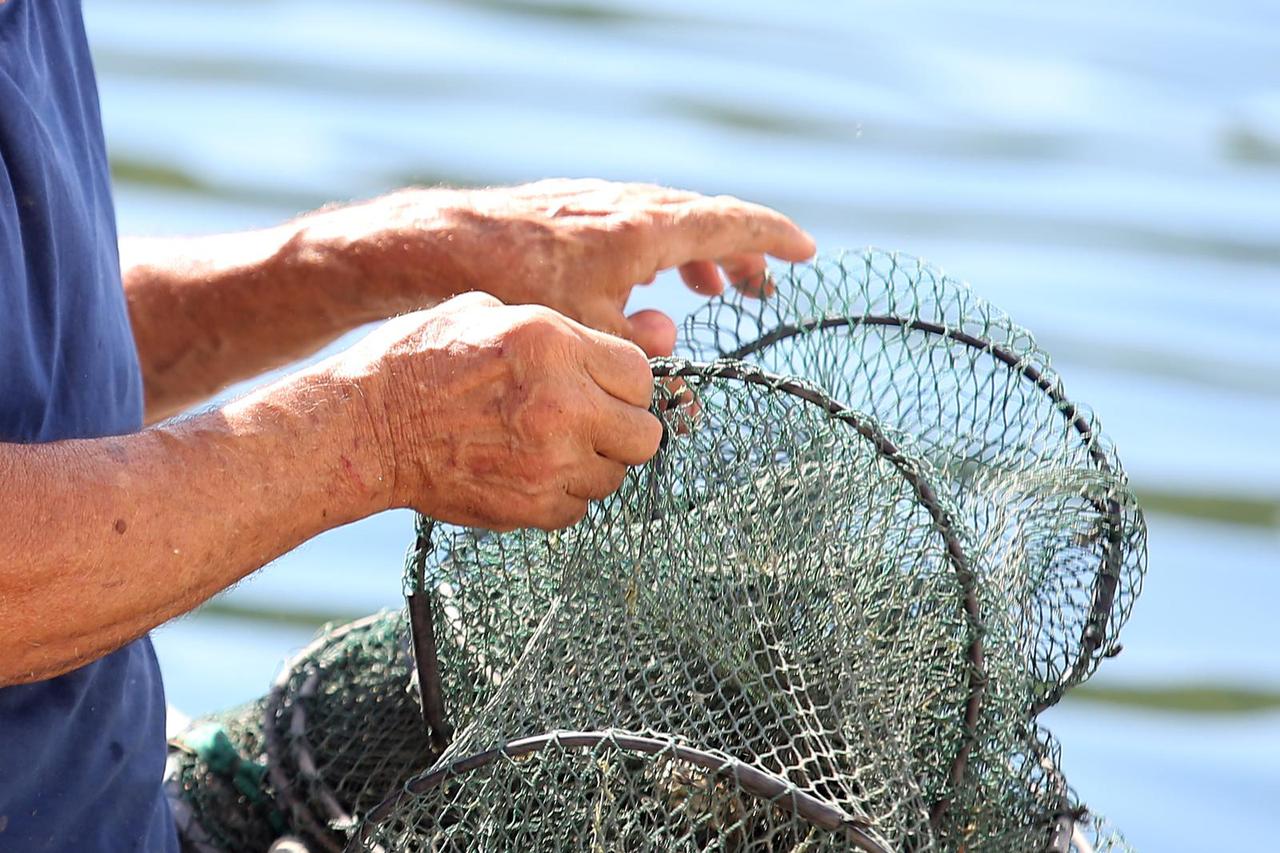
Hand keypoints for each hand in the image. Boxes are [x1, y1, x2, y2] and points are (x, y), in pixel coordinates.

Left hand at [303, 179, 816, 357]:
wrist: (442, 244)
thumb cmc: (516, 289)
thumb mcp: (587, 330)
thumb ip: (639, 350)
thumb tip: (676, 360)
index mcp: (645, 230)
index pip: (731, 223)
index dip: (774, 238)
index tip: (807, 252)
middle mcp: (630, 206)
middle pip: (707, 222)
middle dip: (742, 254)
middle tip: (763, 287)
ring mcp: (602, 202)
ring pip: (671, 222)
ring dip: (700, 254)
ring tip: (714, 287)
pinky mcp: (574, 209)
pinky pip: (639, 225)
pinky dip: (662, 251)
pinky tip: (648, 280)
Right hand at [332, 291, 661, 530]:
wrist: (366, 427)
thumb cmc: (418, 361)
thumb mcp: (488, 313)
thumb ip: (558, 332)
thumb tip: (606, 351)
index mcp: (555, 346)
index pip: (641, 375)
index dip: (624, 383)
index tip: (602, 386)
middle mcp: (563, 405)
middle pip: (645, 435)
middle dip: (622, 429)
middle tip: (591, 424)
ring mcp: (550, 462)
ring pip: (614, 476)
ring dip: (592, 465)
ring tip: (550, 448)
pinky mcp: (531, 507)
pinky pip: (578, 508)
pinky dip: (562, 495)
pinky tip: (528, 472)